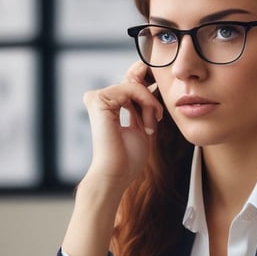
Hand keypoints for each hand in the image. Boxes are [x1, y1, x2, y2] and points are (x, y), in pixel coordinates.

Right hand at [83, 61, 163, 190]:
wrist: (117, 174)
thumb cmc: (128, 157)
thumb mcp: (142, 124)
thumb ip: (144, 104)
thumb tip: (153, 84)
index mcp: (109, 104)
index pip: (132, 83)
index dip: (149, 89)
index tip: (158, 109)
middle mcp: (101, 98)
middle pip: (135, 81)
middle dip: (152, 100)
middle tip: (156, 119)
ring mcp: (98, 98)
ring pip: (136, 86)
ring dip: (151, 106)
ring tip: (151, 127)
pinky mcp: (99, 99)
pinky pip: (133, 89)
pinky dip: (147, 104)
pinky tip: (147, 125)